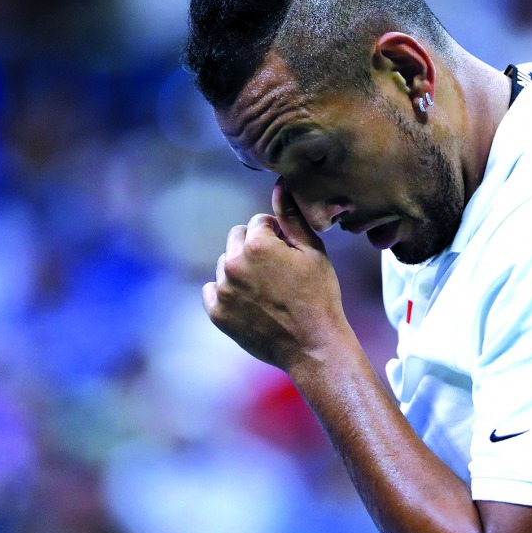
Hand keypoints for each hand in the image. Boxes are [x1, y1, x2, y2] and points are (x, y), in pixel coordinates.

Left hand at [202, 182, 352, 370]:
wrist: (313, 346)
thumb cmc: (319, 296)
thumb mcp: (313, 252)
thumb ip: (291, 217)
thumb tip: (280, 186)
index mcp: (257, 244)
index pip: (259, 222)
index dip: (277, 236)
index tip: (289, 255)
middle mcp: (233, 263)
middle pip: (237, 239)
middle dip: (254, 248)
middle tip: (277, 272)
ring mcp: (223, 290)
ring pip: (225, 264)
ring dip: (241, 270)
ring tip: (267, 291)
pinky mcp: (217, 313)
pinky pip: (213, 290)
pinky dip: (227, 293)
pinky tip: (251, 303)